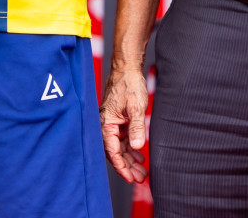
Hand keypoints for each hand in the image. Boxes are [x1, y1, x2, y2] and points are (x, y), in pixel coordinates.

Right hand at [100, 59, 150, 183]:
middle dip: (127, 167)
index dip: (121, 166)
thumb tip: (137, 146)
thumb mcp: (136, 107)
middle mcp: (106, 125)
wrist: (126, 69)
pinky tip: (139, 156)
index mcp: (106, 123)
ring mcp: (112, 124)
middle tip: (139, 178)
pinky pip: (123, 140)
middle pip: (115, 152)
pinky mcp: (118, 121)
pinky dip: (131, 149)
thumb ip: (136, 127)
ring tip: (142, 172)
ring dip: (130, 159)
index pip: (112, 151)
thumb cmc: (128, 85)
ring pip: (119, 147)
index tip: (130, 178)